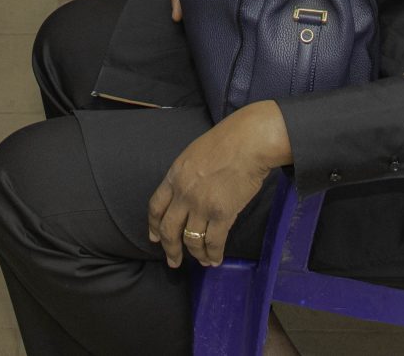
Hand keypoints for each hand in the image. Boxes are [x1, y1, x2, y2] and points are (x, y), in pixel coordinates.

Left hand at [148, 102, 289, 268]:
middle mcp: (183, 194)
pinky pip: (212, 242)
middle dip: (170, 249)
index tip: (154, 238)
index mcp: (174, 176)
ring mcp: (201, 206)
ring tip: (202, 261)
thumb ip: (185, 175)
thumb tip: (185, 193)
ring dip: (196, 255)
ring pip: (191, 240)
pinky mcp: (222, 215)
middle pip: (169, 230)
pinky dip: (213, 254)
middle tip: (173, 261)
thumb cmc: (226, 141)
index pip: (156, 207)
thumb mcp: (193, 154)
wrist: (249, 142)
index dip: (154, 226)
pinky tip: (215, 259)